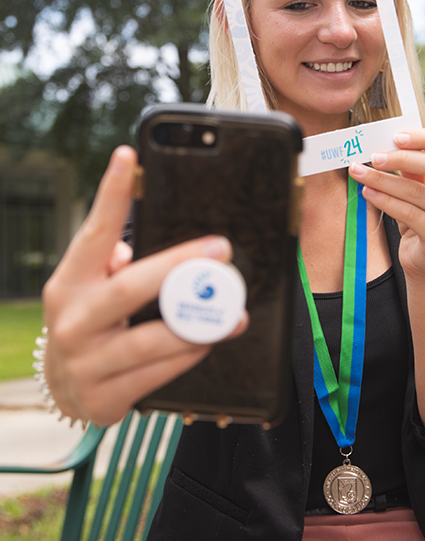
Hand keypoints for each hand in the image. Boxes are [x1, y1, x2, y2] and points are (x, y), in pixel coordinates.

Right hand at [43, 146, 248, 426]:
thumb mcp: (89, 286)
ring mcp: (85, 361)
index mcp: (70, 281)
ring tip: (233, 313)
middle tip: (221, 250)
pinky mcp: (102, 397)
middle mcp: (72, 318)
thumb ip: (114, 261)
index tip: (129, 156)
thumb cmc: (90, 318)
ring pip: (150, 341)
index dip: (111, 194)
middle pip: (131, 288)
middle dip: (181, 268)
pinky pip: (157, 374)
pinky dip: (187, 356)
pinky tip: (207, 343)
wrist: (61, 385)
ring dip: (197, 325)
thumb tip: (152, 239)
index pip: (94, 232)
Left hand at [349, 129, 424, 282]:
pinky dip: (384, 201)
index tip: (396, 136)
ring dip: (384, 180)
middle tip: (374, 156)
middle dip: (402, 157)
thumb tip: (384, 143)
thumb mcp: (419, 186)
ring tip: (360, 173)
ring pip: (417, 191)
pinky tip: (368, 193)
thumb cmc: (421, 216)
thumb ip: (411, 166)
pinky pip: (409, 213)